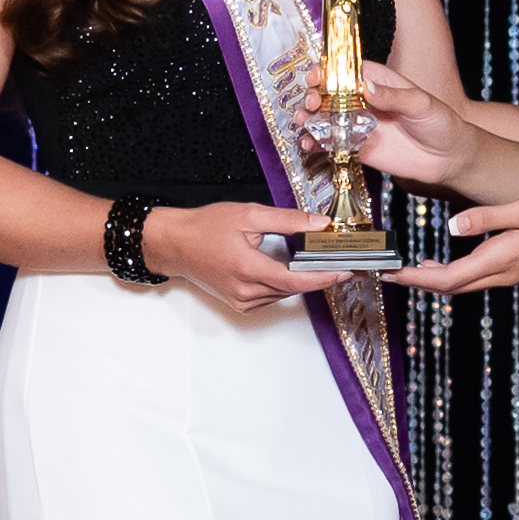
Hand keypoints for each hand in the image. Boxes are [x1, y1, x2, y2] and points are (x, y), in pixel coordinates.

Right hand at [142, 202, 338, 311]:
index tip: (344, 271)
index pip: (295, 280)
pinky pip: (270, 298)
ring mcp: (240, 300)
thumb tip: (318, 224)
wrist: (174, 244)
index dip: (323, 278)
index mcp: (247, 268)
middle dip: (317, 277)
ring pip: (283, 294)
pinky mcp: (238, 304)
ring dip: (300, 281)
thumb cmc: (204, 227)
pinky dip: (282, 285)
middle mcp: (244, 290)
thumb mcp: (248, 215)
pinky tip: (285, 270)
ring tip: (314, 263)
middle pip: (293, 289)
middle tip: (338, 262)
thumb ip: (287, 220)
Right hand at [302, 61, 475, 189]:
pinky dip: (317, 142)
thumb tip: (366, 87)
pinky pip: (332, 142)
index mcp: (378, 81)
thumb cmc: (441, 123)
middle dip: (314, 95)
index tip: (314, 77)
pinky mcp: (358, 146)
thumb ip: (394, 96)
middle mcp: (364, 100)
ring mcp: (359, 123)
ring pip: (326, 117)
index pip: (345, 69)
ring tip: (303, 123)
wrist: (450, 158)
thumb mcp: (421, 104)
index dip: (326, 71)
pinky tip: (309, 144)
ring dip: (309, 118)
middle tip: (311, 104)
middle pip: (329, 92)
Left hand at [401, 190, 518, 294]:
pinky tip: (442, 263)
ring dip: (434, 279)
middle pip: (451, 286)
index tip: (391, 273)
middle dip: (418, 282)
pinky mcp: (516, 268)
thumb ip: (486, 218)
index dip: (416, 278)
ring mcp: (510, 274)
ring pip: (463, 284)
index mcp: (500, 259)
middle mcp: (502, 273)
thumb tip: (451, 227)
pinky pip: (476, 278)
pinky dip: (453, 274)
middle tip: (388, 273)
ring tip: (408, 270)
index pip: (448, 277)